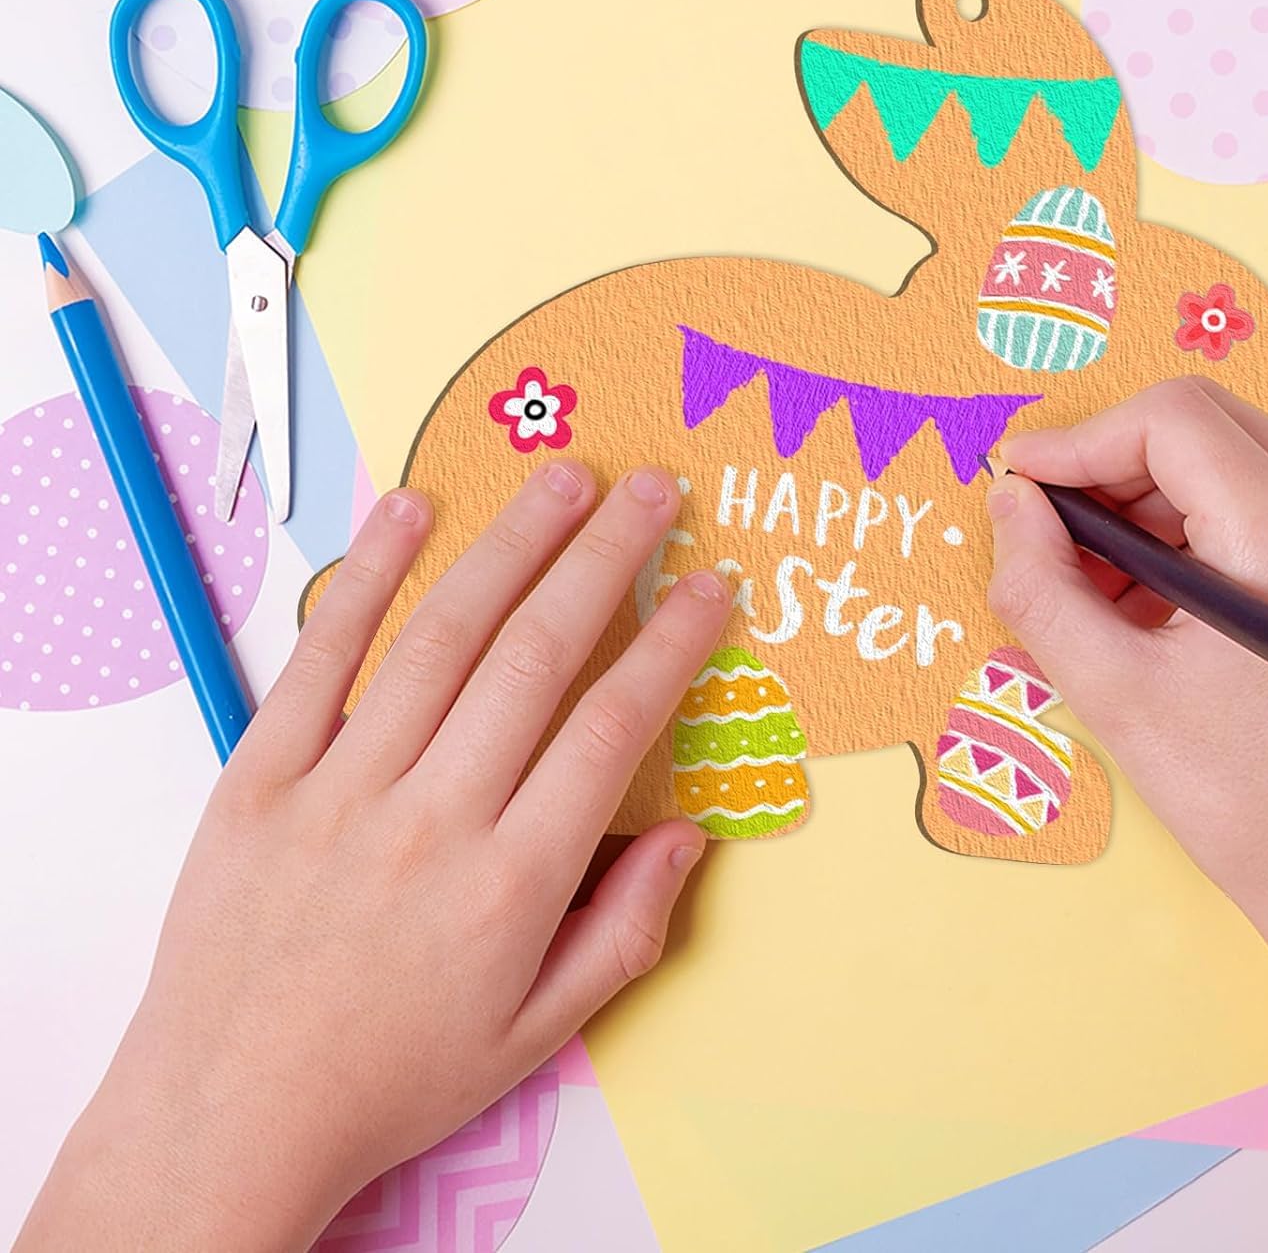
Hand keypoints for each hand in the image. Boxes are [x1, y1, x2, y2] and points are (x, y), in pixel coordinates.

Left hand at [19, 462, 729, 1252]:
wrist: (228, 1115)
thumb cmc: (393, 1077)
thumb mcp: (535, 1034)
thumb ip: (625, 931)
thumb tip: (688, 834)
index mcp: (511, 882)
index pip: (614, 727)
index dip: (674, 643)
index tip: (710, 586)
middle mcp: (434, 817)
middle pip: (538, 655)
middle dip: (608, 558)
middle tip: (655, 489)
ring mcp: (340, 788)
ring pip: (443, 637)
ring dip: (512, 545)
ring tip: (566, 480)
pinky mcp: (260, 775)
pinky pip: (320, 657)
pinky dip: (368, 575)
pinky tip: (412, 508)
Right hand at [986, 376, 1267, 960]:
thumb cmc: (1249, 804)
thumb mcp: (1115, 694)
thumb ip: (1040, 584)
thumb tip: (1010, 502)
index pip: (1168, 419)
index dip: (1077, 441)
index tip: (1018, 482)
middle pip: (1204, 426)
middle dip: (1111, 468)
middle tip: (1051, 535)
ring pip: (1236, 458)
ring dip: (1153, 500)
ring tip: (1101, 586)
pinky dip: (1202, 527)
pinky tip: (1160, 599)